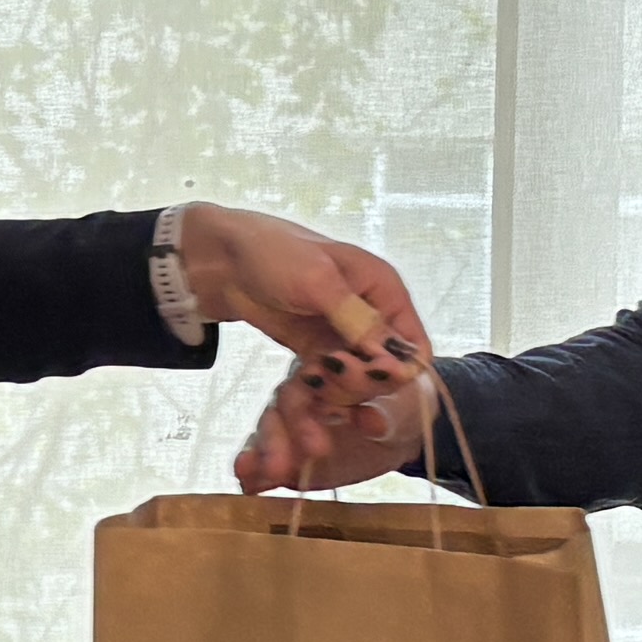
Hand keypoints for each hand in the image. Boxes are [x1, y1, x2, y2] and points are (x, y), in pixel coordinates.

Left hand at [168, 205, 429, 377]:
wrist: (226, 260)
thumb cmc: (275, 252)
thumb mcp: (318, 281)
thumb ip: (356, 318)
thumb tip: (391, 355)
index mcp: (384, 291)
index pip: (414, 345)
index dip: (398, 369)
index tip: (368, 373)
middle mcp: (372, 317)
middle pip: (388, 371)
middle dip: (362, 380)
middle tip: (325, 371)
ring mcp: (345, 336)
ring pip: (360, 382)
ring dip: (339, 389)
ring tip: (310, 375)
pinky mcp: (320, 351)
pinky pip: (333, 382)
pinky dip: (322, 390)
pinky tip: (304, 384)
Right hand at [236, 347, 433, 492]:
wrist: (403, 432)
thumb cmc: (405, 405)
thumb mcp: (410, 403)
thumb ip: (392, 409)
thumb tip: (374, 422)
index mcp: (334, 369)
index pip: (316, 377)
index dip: (319, 394)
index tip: (333, 419)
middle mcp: (307, 393)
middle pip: (286, 403)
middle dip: (284, 431)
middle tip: (291, 460)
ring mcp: (294, 424)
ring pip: (270, 429)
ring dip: (263, 450)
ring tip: (258, 472)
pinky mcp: (289, 453)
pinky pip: (265, 459)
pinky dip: (254, 470)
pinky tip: (248, 481)